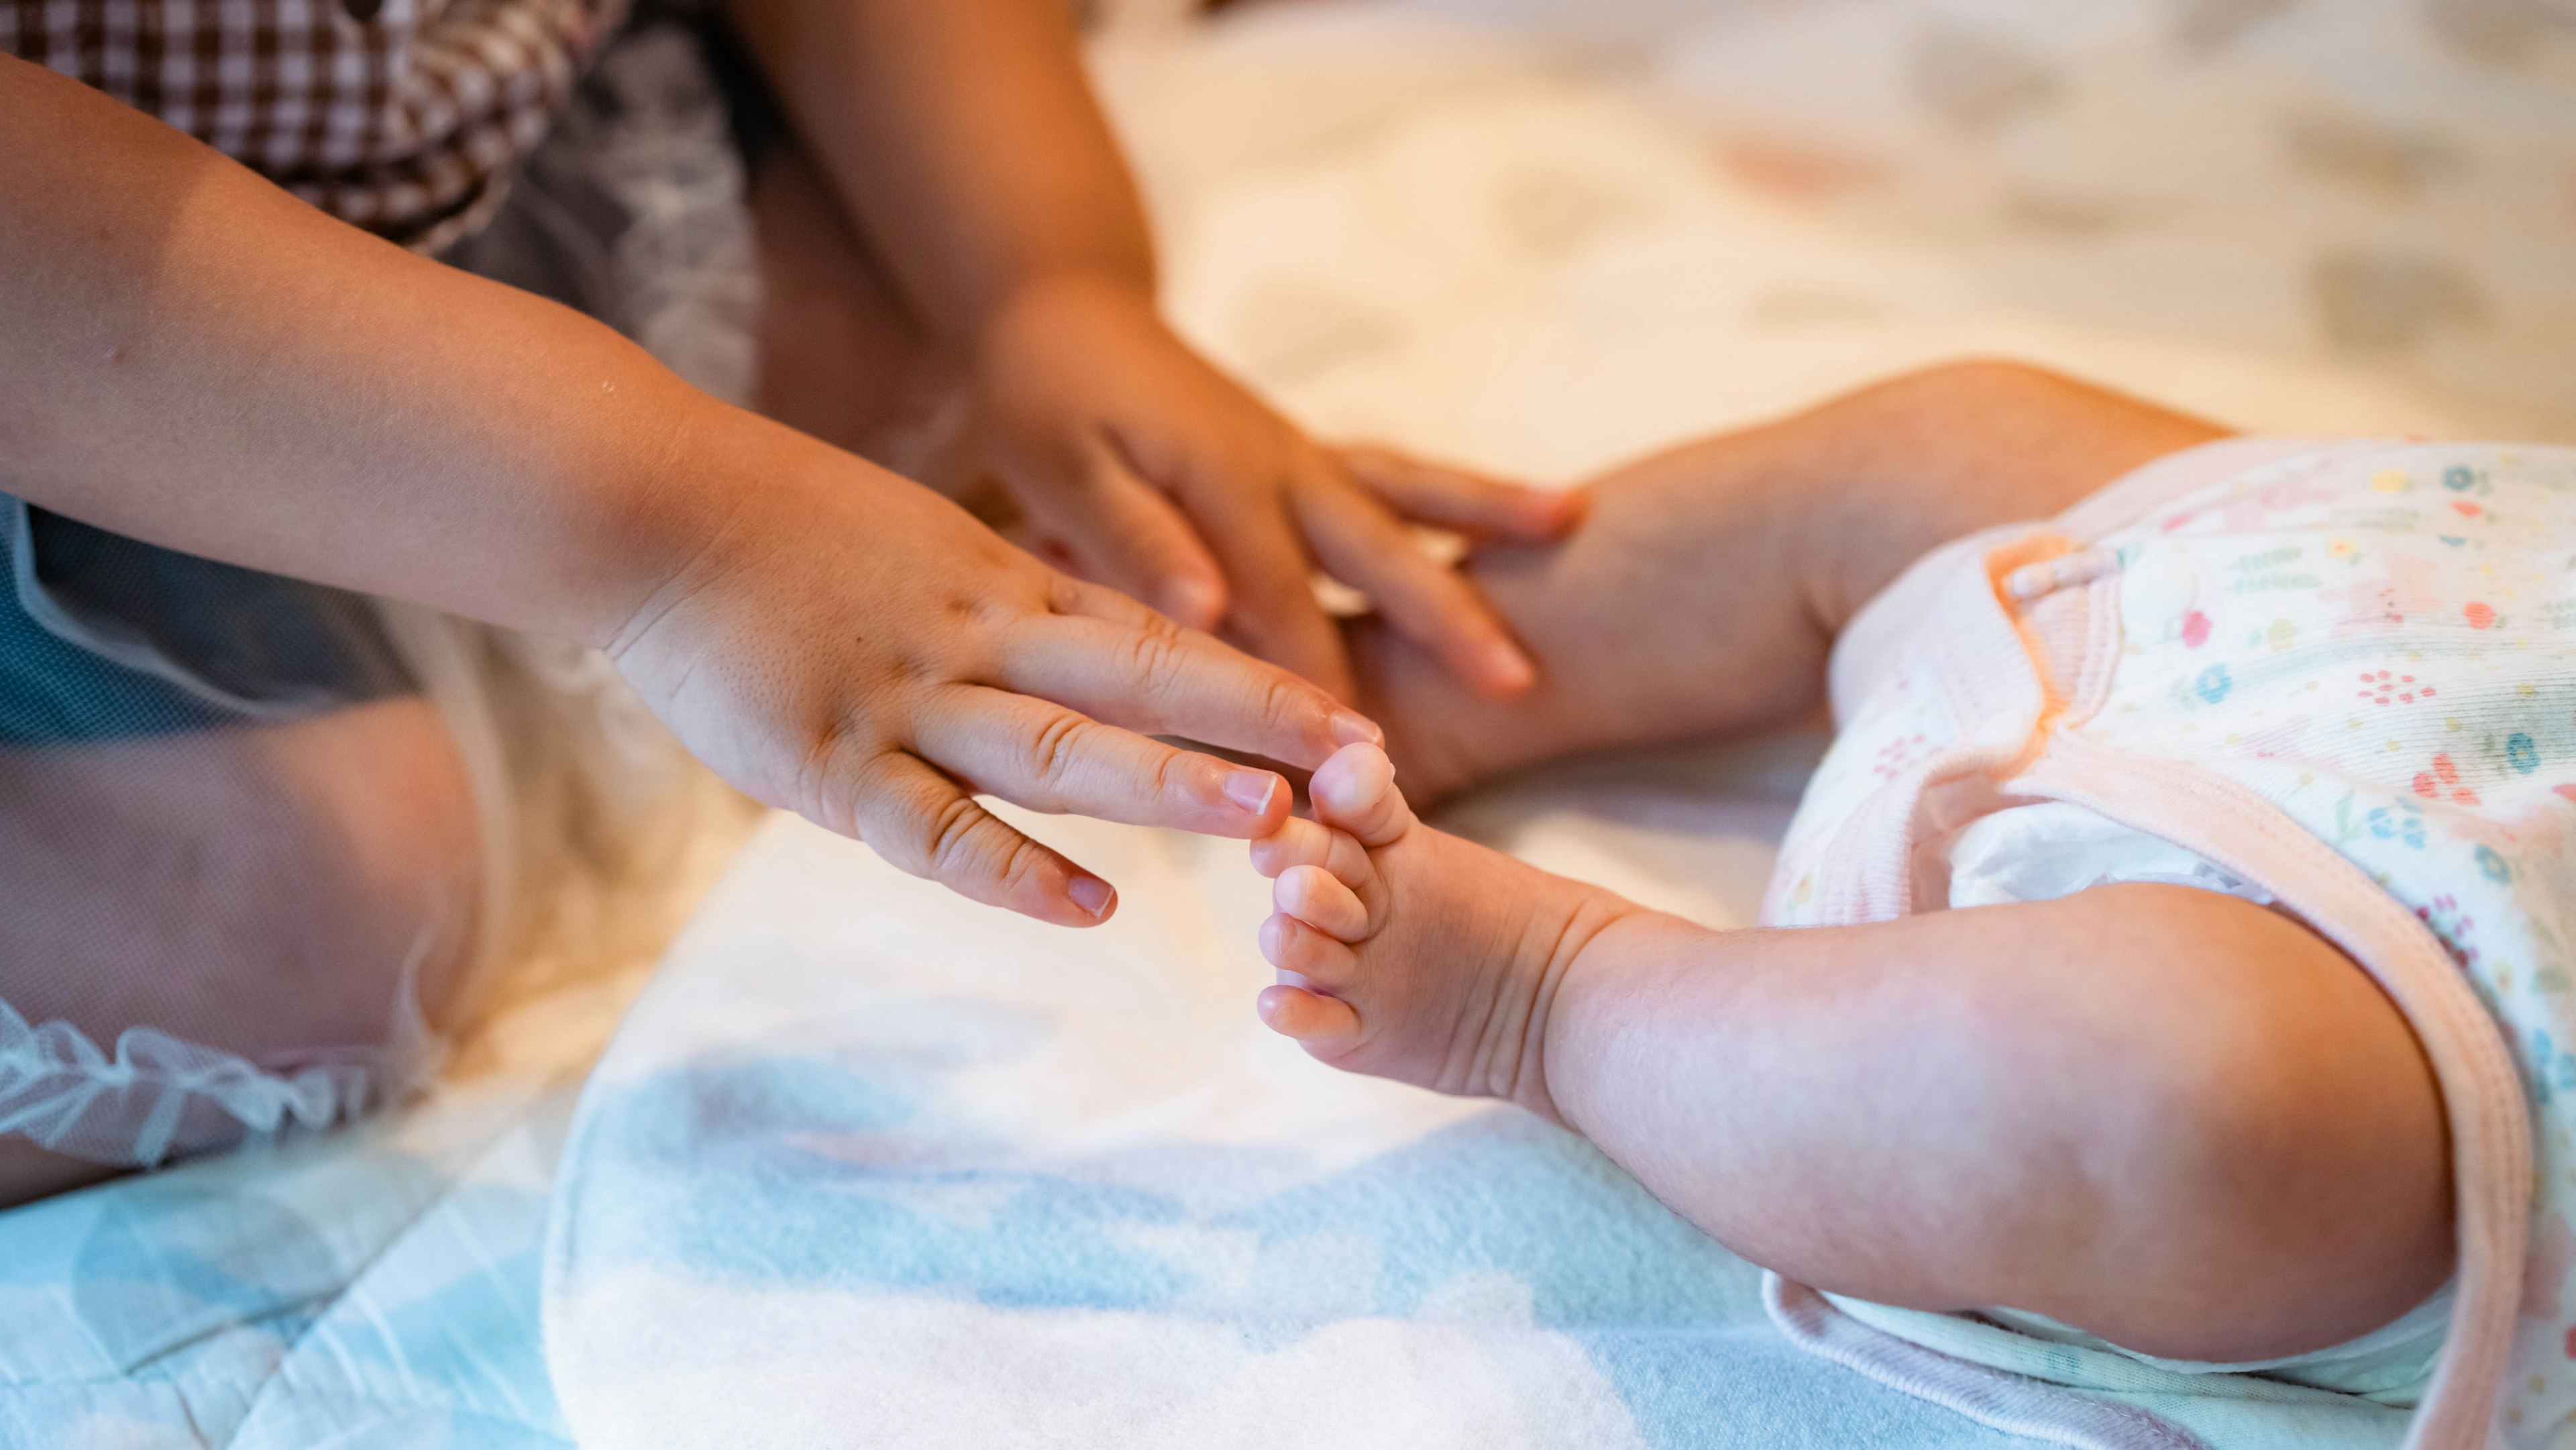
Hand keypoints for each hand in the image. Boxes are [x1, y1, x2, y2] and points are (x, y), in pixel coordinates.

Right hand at [606, 410, 1380, 926]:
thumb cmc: (789, 535)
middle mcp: (980, 639)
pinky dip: (1012, 866)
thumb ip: (1014, 613)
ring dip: (1167, 782)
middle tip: (1369, 768)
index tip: (1362, 729)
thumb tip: (1097, 668)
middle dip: (1262, 725)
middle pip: (1147, 681)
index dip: (1265, 686)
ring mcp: (908, 701)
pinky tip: (1088, 905)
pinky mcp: (829, 762)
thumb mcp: (932, 554)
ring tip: (1267, 819)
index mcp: (1009, 591)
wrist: (652, 505)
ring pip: (1059, 747)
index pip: (1163, 642)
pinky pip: (936, 825)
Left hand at [968, 272, 1580, 701]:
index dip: (1320, 690)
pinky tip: (1538, 508)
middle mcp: (1277, 465)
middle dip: (1448, 617)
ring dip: (1488, 513)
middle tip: (1521, 683)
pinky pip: (1398, 472)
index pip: (1280, 607)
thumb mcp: (1064, 469)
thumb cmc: (1046, 399)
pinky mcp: (1305, 452)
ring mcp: (1300, 455)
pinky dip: (1464, 490)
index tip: (1364, 767)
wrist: (1060, 307)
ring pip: (1409, 491)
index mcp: (1219, 484)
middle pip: (1377, 546)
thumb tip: (1205, 611)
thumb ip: (1136, 542)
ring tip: (1573, 520)